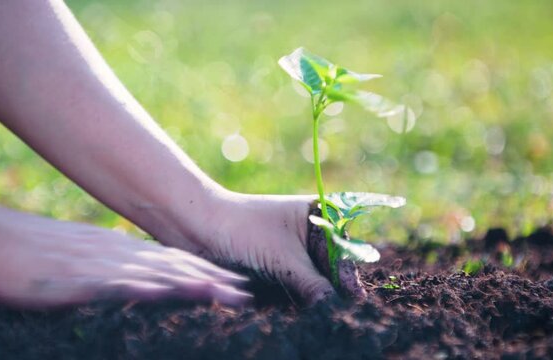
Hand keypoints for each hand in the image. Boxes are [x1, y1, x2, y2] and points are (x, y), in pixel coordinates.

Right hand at [0, 207, 250, 307]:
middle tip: (247, 293)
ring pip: (156, 276)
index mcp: (121, 251)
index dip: (206, 273)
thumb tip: (138, 273)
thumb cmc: (35, 251)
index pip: (173, 262)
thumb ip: (113, 263)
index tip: (236, 284)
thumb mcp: (83, 255)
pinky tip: (169, 295)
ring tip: (227, 295)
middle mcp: (118, 255)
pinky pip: (117, 285)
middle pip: (174, 269)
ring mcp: (100, 266)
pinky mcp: (78, 279)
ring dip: (193, 285)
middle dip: (213, 281)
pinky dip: (146, 289)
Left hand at [159, 192, 336, 304]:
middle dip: (333, 291)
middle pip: (332, 269)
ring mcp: (293, 254)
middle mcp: (309, 234)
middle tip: (340, 314)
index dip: (349, 275)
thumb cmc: (243, 230)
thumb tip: (337, 311)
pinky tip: (303, 314)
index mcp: (319, 216)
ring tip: (322, 316)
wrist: (197, 229)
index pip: (344, 249)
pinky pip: (297, 290)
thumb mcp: (285, 260)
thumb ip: (315, 286)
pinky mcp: (277, 271)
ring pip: (315, 283)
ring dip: (316, 299)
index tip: (354, 299)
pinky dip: (300, 303)